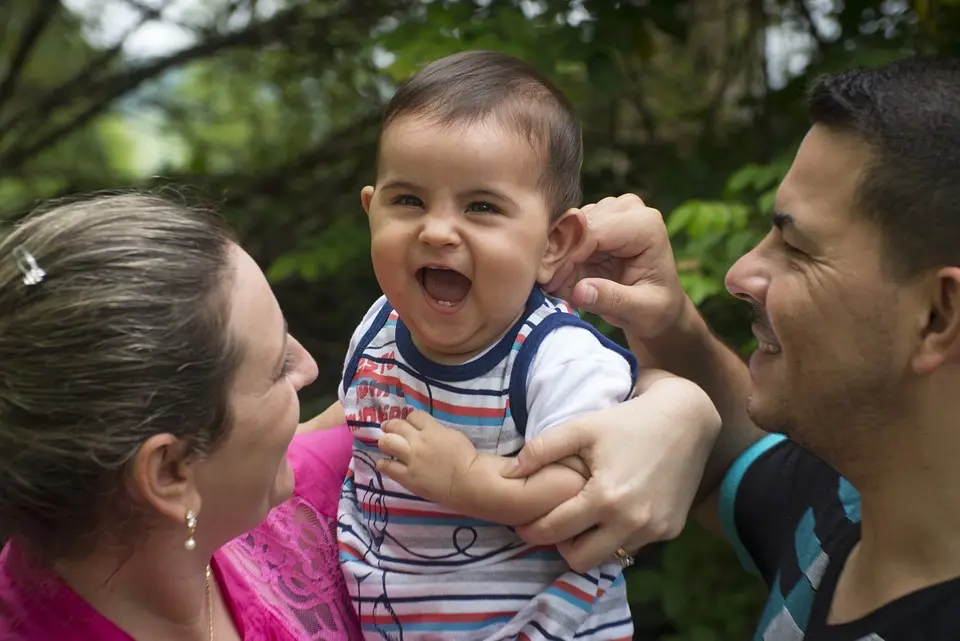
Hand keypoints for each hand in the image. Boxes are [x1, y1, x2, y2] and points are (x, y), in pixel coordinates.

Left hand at [377, 411, 478, 505]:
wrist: (468, 481)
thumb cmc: (466, 458)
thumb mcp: (453, 435)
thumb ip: (437, 431)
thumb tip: (427, 431)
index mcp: (432, 430)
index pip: (414, 416)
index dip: (410, 419)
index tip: (409, 424)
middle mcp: (418, 442)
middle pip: (396, 426)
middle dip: (390, 425)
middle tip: (388, 428)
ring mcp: (411, 459)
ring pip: (388, 443)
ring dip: (384, 441)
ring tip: (384, 444)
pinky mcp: (408, 477)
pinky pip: (388, 467)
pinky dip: (384, 463)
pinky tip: (384, 463)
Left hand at [505, 372, 720, 572]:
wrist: (686, 420)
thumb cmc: (628, 420)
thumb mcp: (582, 427)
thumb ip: (542, 450)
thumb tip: (510, 473)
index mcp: (605, 499)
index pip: (554, 532)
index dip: (531, 529)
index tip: (522, 523)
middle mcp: (631, 523)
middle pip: (580, 559)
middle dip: (561, 545)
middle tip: (553, 524)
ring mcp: (654, 530)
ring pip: (609, 557)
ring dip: (591, 543)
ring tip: (582, 518)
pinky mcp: (670, 530)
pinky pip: (634, 545)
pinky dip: (619, 535)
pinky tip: (613, 512)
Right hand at [545, 194, 685, 339]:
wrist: (658, 305)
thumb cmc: (656, 308)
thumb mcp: (641, 311)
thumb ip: (612, 300)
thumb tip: (580, 291)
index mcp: (645, 225)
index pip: (595, 231)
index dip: (569, 256)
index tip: (553, 285)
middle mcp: (627, 209)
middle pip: (577, 225)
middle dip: (560, 258)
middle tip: (550, 290)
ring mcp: (608, 211)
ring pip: (566, 227)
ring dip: (557, 259)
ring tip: (559, 289)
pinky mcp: (593, 221)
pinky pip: (564, 234)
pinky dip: (558, 258)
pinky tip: (560, 281)